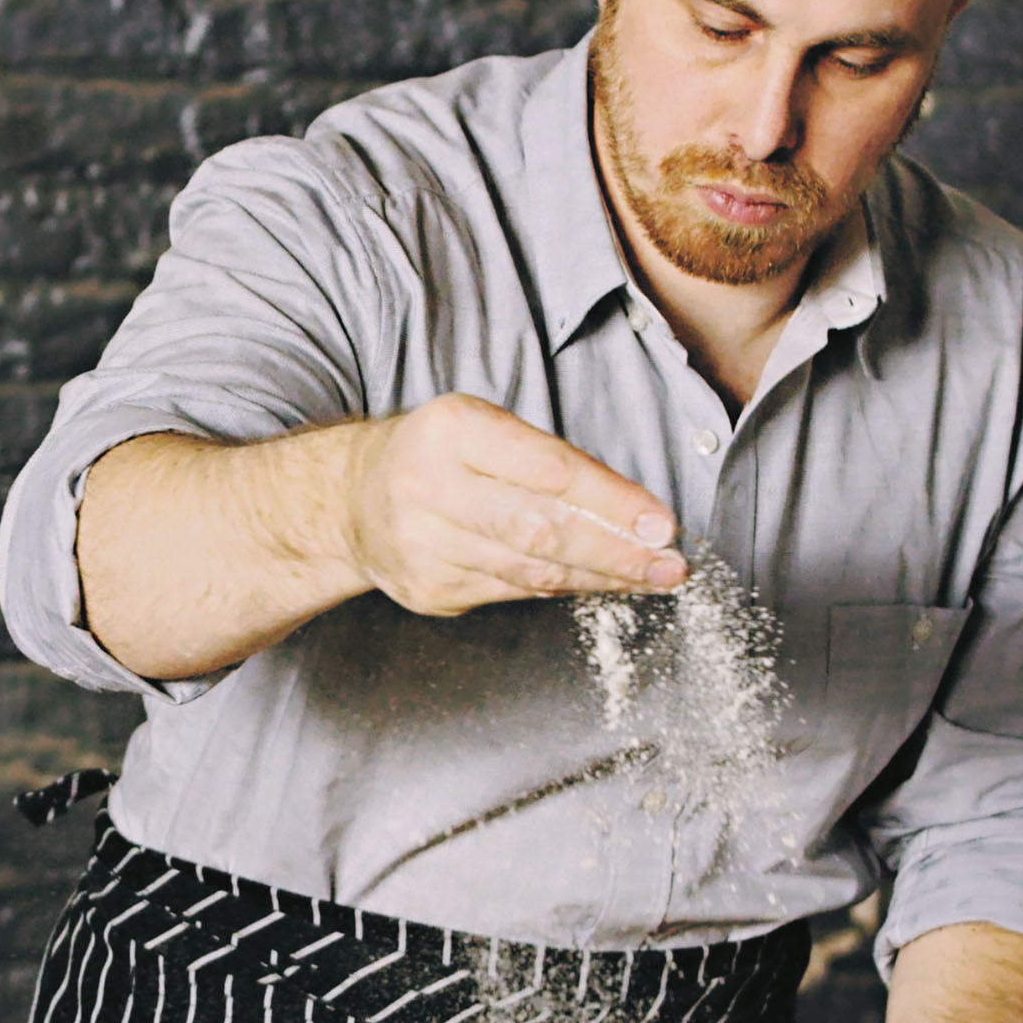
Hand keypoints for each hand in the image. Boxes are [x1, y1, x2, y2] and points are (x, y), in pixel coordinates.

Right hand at [343, 393, 685, 613]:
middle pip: (540, 528)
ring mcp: (424, 546)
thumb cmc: (442, 457)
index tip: (662, 523)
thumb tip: (636, 514)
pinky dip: (566, 587)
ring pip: (532, 569)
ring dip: (602, 577)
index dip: (611, 501)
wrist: (352, 499)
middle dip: (616, 551)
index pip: (548, 469)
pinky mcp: (429, 590)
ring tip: (654, 577)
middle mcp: (430, 487)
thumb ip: (550, 462)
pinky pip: (514, 592)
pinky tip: (603, 584)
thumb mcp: (484, 429)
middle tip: (671, 564)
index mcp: (451, 430)